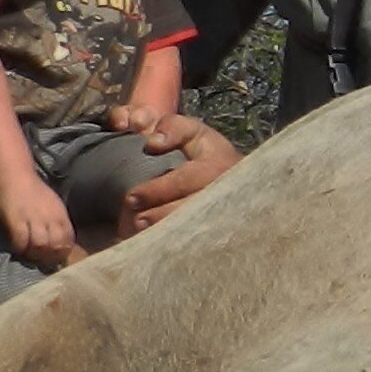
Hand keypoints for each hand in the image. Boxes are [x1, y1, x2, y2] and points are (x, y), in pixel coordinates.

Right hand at [0, 180, 78, 271]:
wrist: (13, 175)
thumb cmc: (33, 190)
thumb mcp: (53, 205)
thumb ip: (57, 223)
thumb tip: (59, 242)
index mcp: (60, 215)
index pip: (68, 240)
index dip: (63, 253)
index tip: (57, 260)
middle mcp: (49, 218)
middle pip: (55, 246)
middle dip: (50, 258)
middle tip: (42, 264)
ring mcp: (32, 219)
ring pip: (39, 247)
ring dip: (34, 256)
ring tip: (29, 259)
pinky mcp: (15, 221)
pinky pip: (20, 242)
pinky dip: (19, 249)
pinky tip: (17, 250)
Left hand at [104, 106, 239, 236]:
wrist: (239, 177)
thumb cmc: (207, 152)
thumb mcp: (193, 131)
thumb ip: (172, 128)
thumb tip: (152, 143)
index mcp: (217, 165)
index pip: (184, 181)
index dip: (157, 191)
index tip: (131, 198)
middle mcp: (224, 190)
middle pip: (190, 209)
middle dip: (160, 216)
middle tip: (136, 220)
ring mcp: (225, 213)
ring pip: (195, 227)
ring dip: (168, 232)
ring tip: (143, 232)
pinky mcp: (223, 228)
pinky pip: (200, 239)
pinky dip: (179, 242)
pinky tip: (160, 243)